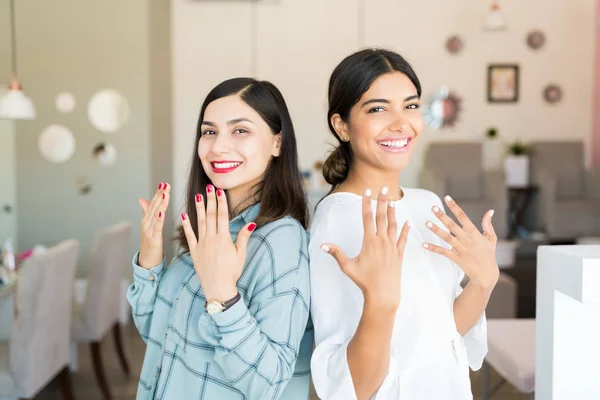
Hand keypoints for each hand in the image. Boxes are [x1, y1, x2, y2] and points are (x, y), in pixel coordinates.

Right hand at [138, 182, 170, 268]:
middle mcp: (146, 223)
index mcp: (147, 219)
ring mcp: (149, 231)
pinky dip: (158, 219)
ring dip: (160, 203)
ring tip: (165, 194)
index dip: (158, 193)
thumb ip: (147, 212)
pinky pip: (156, 227)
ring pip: (155, 214)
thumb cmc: (149, 244)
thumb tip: (142, 199)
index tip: (164, 183)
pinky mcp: (153, 239)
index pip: (153, 203)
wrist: (147, 262)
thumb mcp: (149, 226)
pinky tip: (161, 212)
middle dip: (160, 195)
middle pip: (154, 206)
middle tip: (166, 185)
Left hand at [180, 184, 255, 301]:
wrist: (218, 288)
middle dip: (210, 200)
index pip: (222, 216)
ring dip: (199, 208)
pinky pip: (189, 236)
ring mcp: (201, 245)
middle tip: (209, 187)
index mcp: (223, 239)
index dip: (221, 203)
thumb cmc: (231, 272)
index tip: (220, 191)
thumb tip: (251, 222)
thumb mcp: (241, 254)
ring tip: (197, 196)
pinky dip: (186, 225)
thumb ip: (243, 237)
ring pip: (200, 223)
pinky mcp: (194, 252)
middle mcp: (211, 240)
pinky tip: (183, 215)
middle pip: (211, 216)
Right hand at [321, 187, 409, 310]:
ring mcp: (392, 247)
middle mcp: (382, 242)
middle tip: (384, 188)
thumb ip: (336, 253)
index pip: (367, 218)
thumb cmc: (364, 281)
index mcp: (369, 242)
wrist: (383, 295)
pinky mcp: (399, 255)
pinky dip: (405, 230)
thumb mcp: (348, 267)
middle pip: (382, 217)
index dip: (366, 204)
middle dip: (382, 202)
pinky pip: (403, 239)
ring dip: (393, 212)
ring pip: (393, 226)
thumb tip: (322, 245)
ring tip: (393, 201)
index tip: (367, 192)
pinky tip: (408, 222)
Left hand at [423, 195, 498, 288]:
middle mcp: (466, 239)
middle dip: (442, 216)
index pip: (463, 216)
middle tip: (433, 207)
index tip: (447, 198)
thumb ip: (488, 224)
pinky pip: (443, 252)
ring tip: (426, 223)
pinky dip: (433, 248)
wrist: (486, 274)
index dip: (454, 207)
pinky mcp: (456, 258)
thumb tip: (490, 211)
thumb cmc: (489, 254)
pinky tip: (424, 244)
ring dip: (436, 230)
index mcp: (474, 233)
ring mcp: (460, 249)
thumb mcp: (491, 238)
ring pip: (446, 237)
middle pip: (452, 225)